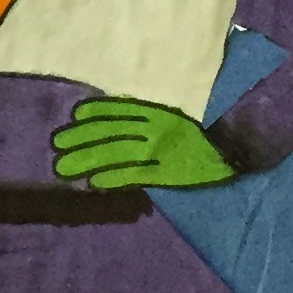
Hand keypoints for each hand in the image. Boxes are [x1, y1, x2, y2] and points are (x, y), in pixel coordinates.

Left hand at [53, 97, 233, 192]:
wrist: (237, 152)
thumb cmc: (206, 134)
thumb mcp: (177, 118)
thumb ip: (152, 115)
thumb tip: (118, 111)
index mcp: (159, 112)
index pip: (122, 110)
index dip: (97, 112)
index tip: (74, 115)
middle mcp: (155, 129)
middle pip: (111, 132)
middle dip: (82, 138)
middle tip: (56, 143)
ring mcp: (159, 151)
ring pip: (116, 154)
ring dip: (88, 160)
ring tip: (62, 167)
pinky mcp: (166, 173)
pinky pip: (135, 175)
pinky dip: (113, 178)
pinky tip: (93, 182)